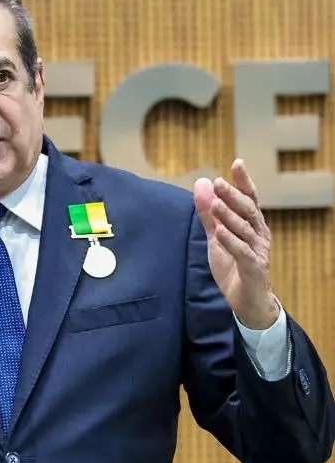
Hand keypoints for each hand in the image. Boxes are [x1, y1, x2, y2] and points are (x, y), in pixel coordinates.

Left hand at [195, 159, 279, 330]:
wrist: (245, 300)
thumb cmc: (233, 265)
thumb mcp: (216, 236)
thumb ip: (208, 212)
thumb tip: (202, 182)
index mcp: (251, 225)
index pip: (249, 198)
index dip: (244, 181)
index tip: (237, 162)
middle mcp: (258, 235)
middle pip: (249, 211)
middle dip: (234, 196)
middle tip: (220, 182)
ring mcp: (258, 251)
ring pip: (245, 230)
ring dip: (230, 216)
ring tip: (216, 204)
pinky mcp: (254, 268)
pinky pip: (243, 253)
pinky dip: (231, 242)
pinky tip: (219, 232)